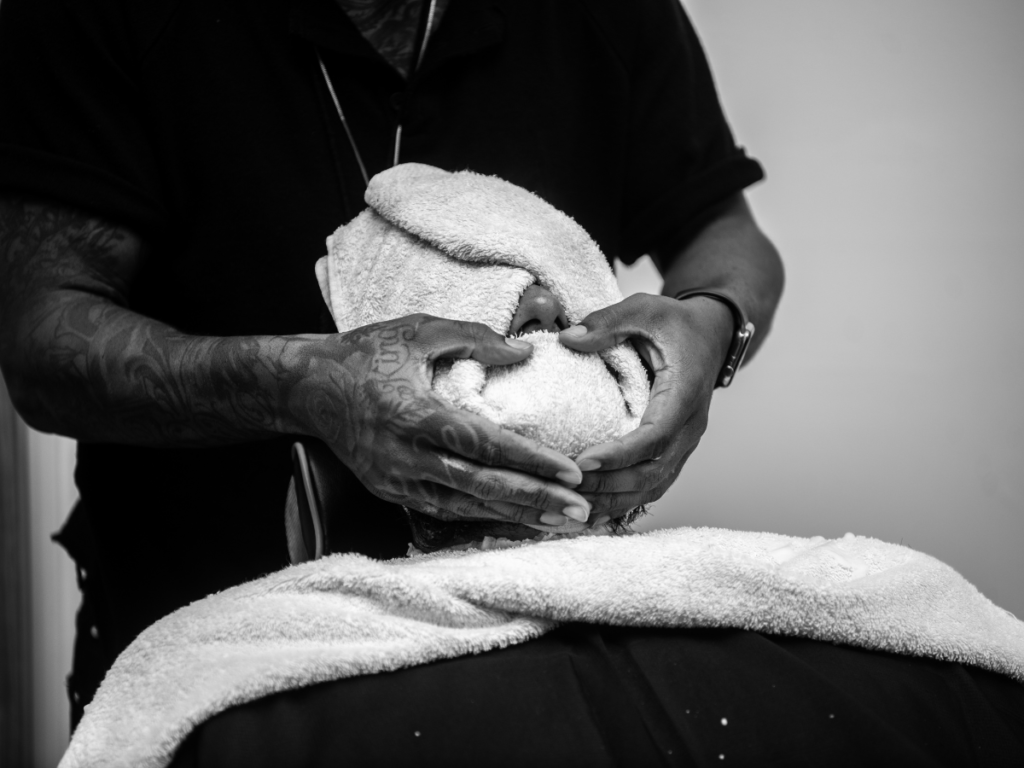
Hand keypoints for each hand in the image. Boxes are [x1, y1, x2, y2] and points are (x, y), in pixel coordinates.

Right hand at [293, 314, 589, 526]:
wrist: (307, 388)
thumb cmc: (366, 352)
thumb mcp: (418, 330)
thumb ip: (473, 338)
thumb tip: (523, 352)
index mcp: (411, 413)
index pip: (481, 443)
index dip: (528, 460)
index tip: (570, 472)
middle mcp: (403, 455)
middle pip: (479, 485)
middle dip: (533, 500)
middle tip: (581, 510)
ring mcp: (395, 480)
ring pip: (464, 507)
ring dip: (515, 516)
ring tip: (560, 522)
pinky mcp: (391, 492)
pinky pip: (445, 511)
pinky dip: (483, 517)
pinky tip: (516, 520)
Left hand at [558, 293, 732, 519]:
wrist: (710, 336)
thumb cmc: (675, 323)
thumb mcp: (645, 309)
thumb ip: (608, 322)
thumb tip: (568, 338)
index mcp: (684, 394)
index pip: (654, 436)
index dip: (619, 454)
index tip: (582, 462)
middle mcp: (689, 428)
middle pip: (651, 473)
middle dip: (607, 486)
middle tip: (563, 489)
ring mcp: (684, 445)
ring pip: (651, 488)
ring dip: (612, 502)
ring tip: (570, 509)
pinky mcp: (673, 454)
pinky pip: (650, 487)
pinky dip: (622, 503)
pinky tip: (590, 513)